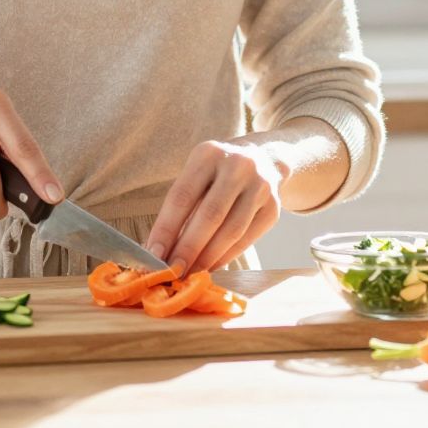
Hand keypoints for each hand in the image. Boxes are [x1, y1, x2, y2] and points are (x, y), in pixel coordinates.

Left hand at [146, 140, 286, 273]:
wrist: (264, 159)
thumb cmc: (217, 173)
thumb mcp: (197, 174)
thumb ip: (180, 208)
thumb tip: (159, 250)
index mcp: (209, 154)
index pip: (182, 196)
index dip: (166, 229)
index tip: (154, 255)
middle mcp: (238, 166)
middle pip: (209, 215)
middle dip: (188, 248)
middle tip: (173, 271)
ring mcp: (260, 186)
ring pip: (231, 231)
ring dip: (207, 258)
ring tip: (190, 273)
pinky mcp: (273, 207)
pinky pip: (247, 239)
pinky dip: (226, 256)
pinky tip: (211, 266)